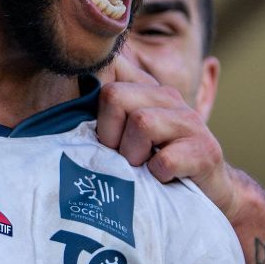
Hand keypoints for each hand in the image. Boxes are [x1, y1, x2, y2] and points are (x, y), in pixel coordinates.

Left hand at [96, 53, 244, 218]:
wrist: (210, 194)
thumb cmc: (155, 166)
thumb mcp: (124, 138)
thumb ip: (101, 118)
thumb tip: (54, 105)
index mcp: (146, 90)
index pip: (107, 69)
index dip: (90, 97)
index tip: (98, 131)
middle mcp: (168, 98)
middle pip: (114, 96)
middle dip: (109, 135)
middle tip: (121, 158)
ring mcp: (189, 122)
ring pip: (140, 122)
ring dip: (133, 157)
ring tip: (142, 169)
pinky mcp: (205, 151)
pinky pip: (163, 160)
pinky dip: (156, 176)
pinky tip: (161, 179)